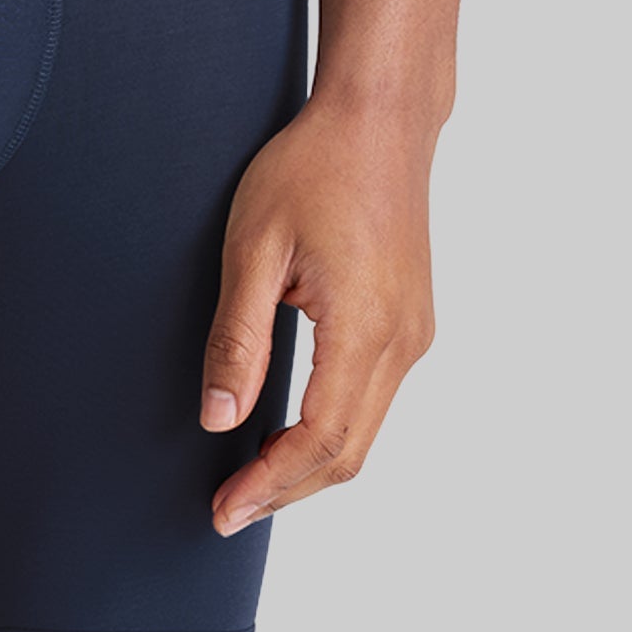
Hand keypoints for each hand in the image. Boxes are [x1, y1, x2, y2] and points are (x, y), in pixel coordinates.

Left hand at [201, 95, 437, 534]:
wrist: (379, 120)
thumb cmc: (311, 169)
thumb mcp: (254, 249)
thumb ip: (237, 340)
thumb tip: (218, 418)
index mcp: (365, 327)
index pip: (320, 438)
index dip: (270, 484)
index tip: (223, 510)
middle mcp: (403, 340)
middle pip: (349, 452)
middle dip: (285, 490)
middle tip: (225, 511)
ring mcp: (414, 333)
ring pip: (364, 432)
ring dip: (307, 467)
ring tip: (246, 483)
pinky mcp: (409, 323)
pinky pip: (372, 401)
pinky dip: (329, 432)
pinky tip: (283, 435)